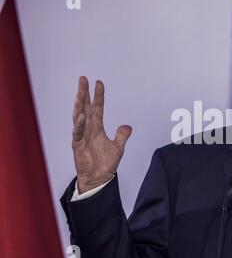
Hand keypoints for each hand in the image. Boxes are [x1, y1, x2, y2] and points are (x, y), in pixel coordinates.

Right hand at [72, 77, 131, 192]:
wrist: (99, 179)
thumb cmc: (105, 164)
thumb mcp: (118, 147)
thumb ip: (122, 136)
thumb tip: (127, 126)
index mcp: (97, 128)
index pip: (98, 108)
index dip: (98, 96)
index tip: (99, 82)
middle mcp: (88, 129)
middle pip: (85, 107)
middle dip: (84, 93)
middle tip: (83, 78)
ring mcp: (82, 136)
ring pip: (79, 116)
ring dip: (79, 103)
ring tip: (81, 91)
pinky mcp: (77, 146)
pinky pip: (77, 133)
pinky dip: (79, 125)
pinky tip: (81, 115)